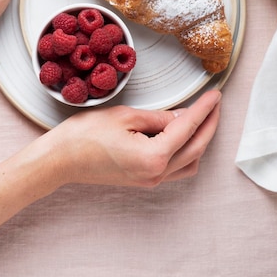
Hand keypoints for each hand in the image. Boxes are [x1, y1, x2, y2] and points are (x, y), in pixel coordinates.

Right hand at [50, 89, 221, 187]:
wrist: (61, 160)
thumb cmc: (86, 135)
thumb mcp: (125, 116)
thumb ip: (158, 117)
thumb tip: (181, 116)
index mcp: (153, 156)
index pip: (187, 128)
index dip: (204, 109)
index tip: (216, 95)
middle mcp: (156, 173)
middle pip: (196, 148)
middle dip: (209, 124)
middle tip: (216, 104)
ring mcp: (151, 181)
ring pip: (190, 162)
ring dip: (200, 140)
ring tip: (203, 117)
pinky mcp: (143, 181)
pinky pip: (177, 168)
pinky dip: (186, 151)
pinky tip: (183, 135)